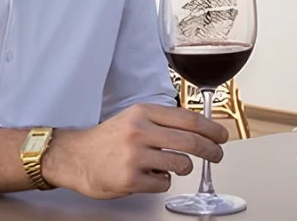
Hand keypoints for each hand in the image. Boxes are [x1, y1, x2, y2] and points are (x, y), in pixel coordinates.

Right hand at [41, 103, 228, 198]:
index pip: (189, 119)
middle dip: (211, 151)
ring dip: (183, 168)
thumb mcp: (134, 119)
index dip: (212, 129)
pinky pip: (164, 183)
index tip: (222, 136)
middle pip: (192, 141)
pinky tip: (149, 176)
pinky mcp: (131, 179)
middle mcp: (140, 131)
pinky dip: (162, 182)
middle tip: (217, 155)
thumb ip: (162, 122)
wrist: (74, 157)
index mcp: (143, 113)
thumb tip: (199, 129)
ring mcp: (135, 156)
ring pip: (181, 164)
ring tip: (170, 166)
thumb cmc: (107, 140)